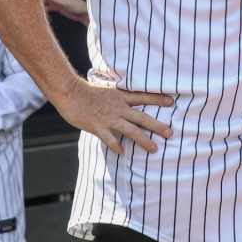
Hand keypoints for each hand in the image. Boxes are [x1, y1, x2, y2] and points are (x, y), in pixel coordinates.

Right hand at [39, 0, 89, 24]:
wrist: (82, 14)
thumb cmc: (76, 6)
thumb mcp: (66, 2)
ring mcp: (55, 0)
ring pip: (44, 0)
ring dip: (38, 2)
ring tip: (29, 5)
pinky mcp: (56, 6)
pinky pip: (47, 6)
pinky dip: (43, 8)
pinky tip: (37, 11)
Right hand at [57, 78, 173, 154]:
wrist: (70, 92)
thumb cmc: (86, 91)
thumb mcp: (107, 89)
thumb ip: (117, 97)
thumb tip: (125, 102)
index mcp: (121, 96)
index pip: (143, 96)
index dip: (157, 99)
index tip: (171, 102)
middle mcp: (119, 108)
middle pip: (142, 117)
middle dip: (157, 126)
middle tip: (170, 133)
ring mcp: (109, 118)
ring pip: (131, 130)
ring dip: (144, 140)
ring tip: (154, 149)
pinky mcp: (98, 127)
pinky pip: (110, 139)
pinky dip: (116, 146)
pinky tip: (121, 152)